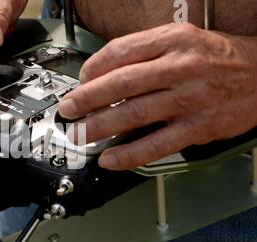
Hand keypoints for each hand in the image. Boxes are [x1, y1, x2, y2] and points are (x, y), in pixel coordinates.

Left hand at [58, 23, 256, 169]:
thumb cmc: (216, 58)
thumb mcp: (181, 41)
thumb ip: (143, 54)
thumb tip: (102, 75)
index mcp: (172, 40)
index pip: (120, 52)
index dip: (92, 69)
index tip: (79, 82)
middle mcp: (180, 67)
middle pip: (121, 83)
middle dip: (86, 99)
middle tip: (67, 111)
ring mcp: (190, 99)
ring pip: (134, 113)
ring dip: (100, 127)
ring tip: (79, 135)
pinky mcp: (198, 127)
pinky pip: (157, 144)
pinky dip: (130, 154)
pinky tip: (110, 159)